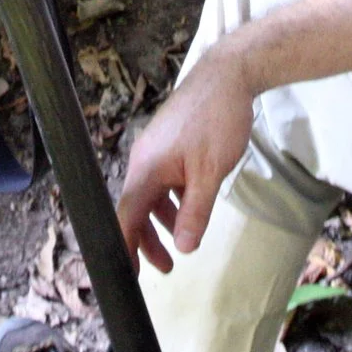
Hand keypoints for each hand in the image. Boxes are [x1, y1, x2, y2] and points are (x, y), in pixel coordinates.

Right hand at [115, 39, 256, 272]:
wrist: (227, 76)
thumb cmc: (217, 122)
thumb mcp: (209, 173)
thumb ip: (195, 212)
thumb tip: (184, 248)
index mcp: (146, 168)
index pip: (126, 216)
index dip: (124, 246)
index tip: (125, 274)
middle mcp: (144, 160)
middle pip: (135, 209)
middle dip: (145, 240)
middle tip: (165, 269)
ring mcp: (155, 151)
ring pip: (150, 195)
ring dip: (161, 222)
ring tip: (180, 246)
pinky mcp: (168, 146)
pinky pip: (162, 182)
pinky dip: (171, 201)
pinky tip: (189, 210)